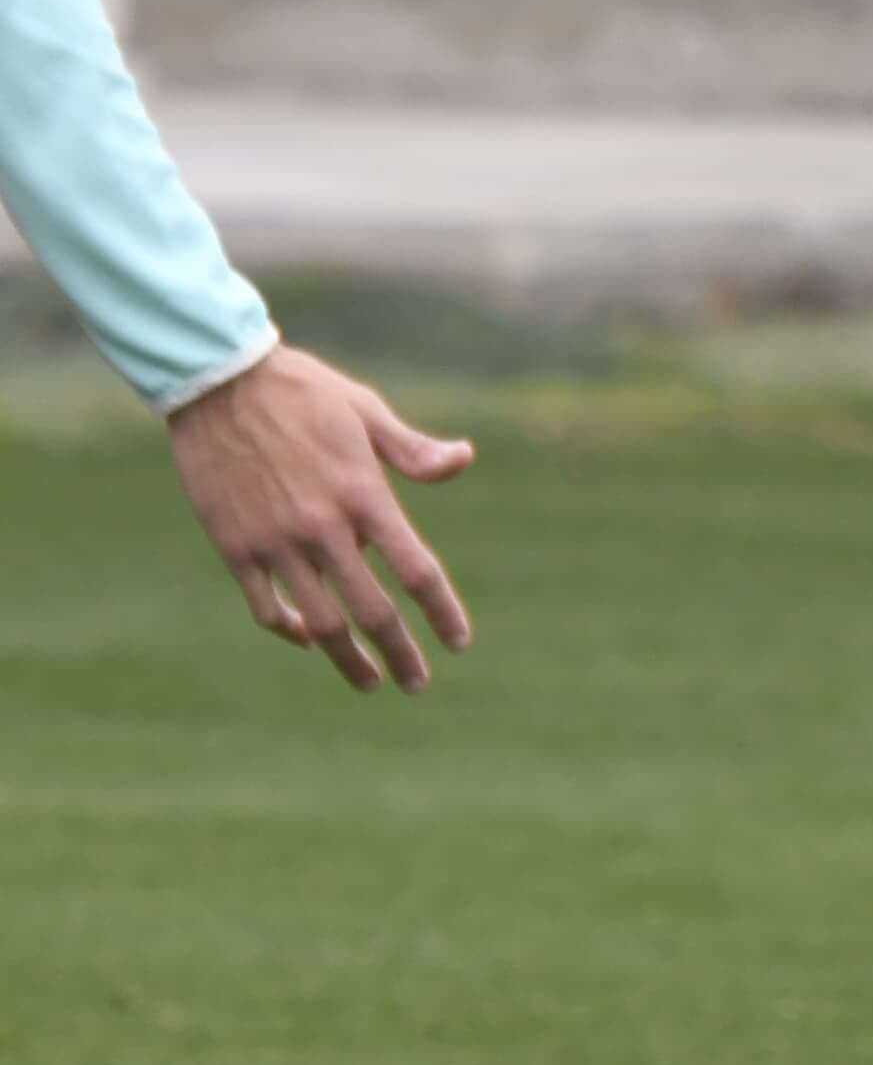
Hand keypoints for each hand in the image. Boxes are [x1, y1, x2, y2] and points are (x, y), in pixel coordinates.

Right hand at [165, 345, 477, 693]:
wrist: (218, 381)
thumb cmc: (303, 392)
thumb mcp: (366, 411)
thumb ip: (413, 450)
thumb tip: (464, 460)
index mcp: (364, 495)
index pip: (416, 570)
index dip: (442, 612)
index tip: (459, 643)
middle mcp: (323, 527)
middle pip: (372, 611)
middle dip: (400, 653)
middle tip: (417, 683)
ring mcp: (275, 541)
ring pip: (319, 621)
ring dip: (348, 658)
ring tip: (370, 681)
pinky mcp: (234, 546)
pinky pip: (267, 606)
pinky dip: (291, 630)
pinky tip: (309, 639)